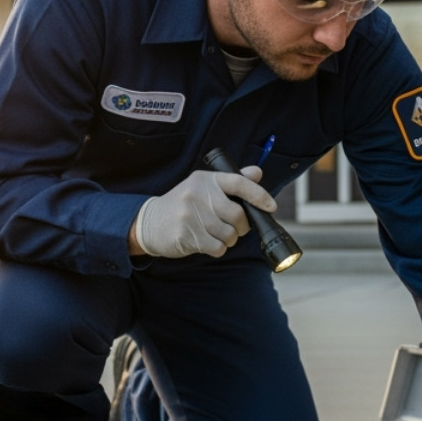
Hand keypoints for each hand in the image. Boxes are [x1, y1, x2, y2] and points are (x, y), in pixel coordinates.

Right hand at [132, 166, 273, 258]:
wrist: (150, 222)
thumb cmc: (183, 204)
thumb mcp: (204, 186)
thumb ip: (232, 181)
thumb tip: (258, 172)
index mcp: (205, 179)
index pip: (239, 183)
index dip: (259, 195)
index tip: (271, 206)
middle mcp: (198, 194)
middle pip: (238, 215)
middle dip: (242, 226)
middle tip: (235, 228)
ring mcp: (190, 215)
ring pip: (229, 234)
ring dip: (229, 239)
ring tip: (216, 234)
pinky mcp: (186, 235)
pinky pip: (217, 248)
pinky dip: (218, 248)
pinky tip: (206, 241)